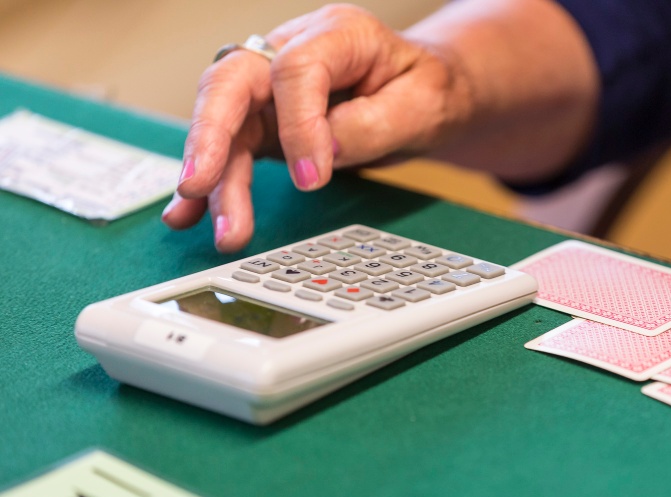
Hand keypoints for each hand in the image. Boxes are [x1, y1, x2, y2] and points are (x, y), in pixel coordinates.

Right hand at [161, 4, 472, 251]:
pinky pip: (229, 151)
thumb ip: (371, 125)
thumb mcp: (420, 105)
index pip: (295, 70)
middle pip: (232, 84)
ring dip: (215, 179)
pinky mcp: (264, 122)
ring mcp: (271, 88)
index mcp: (336, 34)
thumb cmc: (424, 89)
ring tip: (221, 229)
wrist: (424, 93)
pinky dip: (211, 184)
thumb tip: (320, 154)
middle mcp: (290, 52)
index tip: (312, 178)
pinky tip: (188, 214)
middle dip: (210, 136)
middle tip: (200, 183)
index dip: (298, 124)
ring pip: (224, 126)